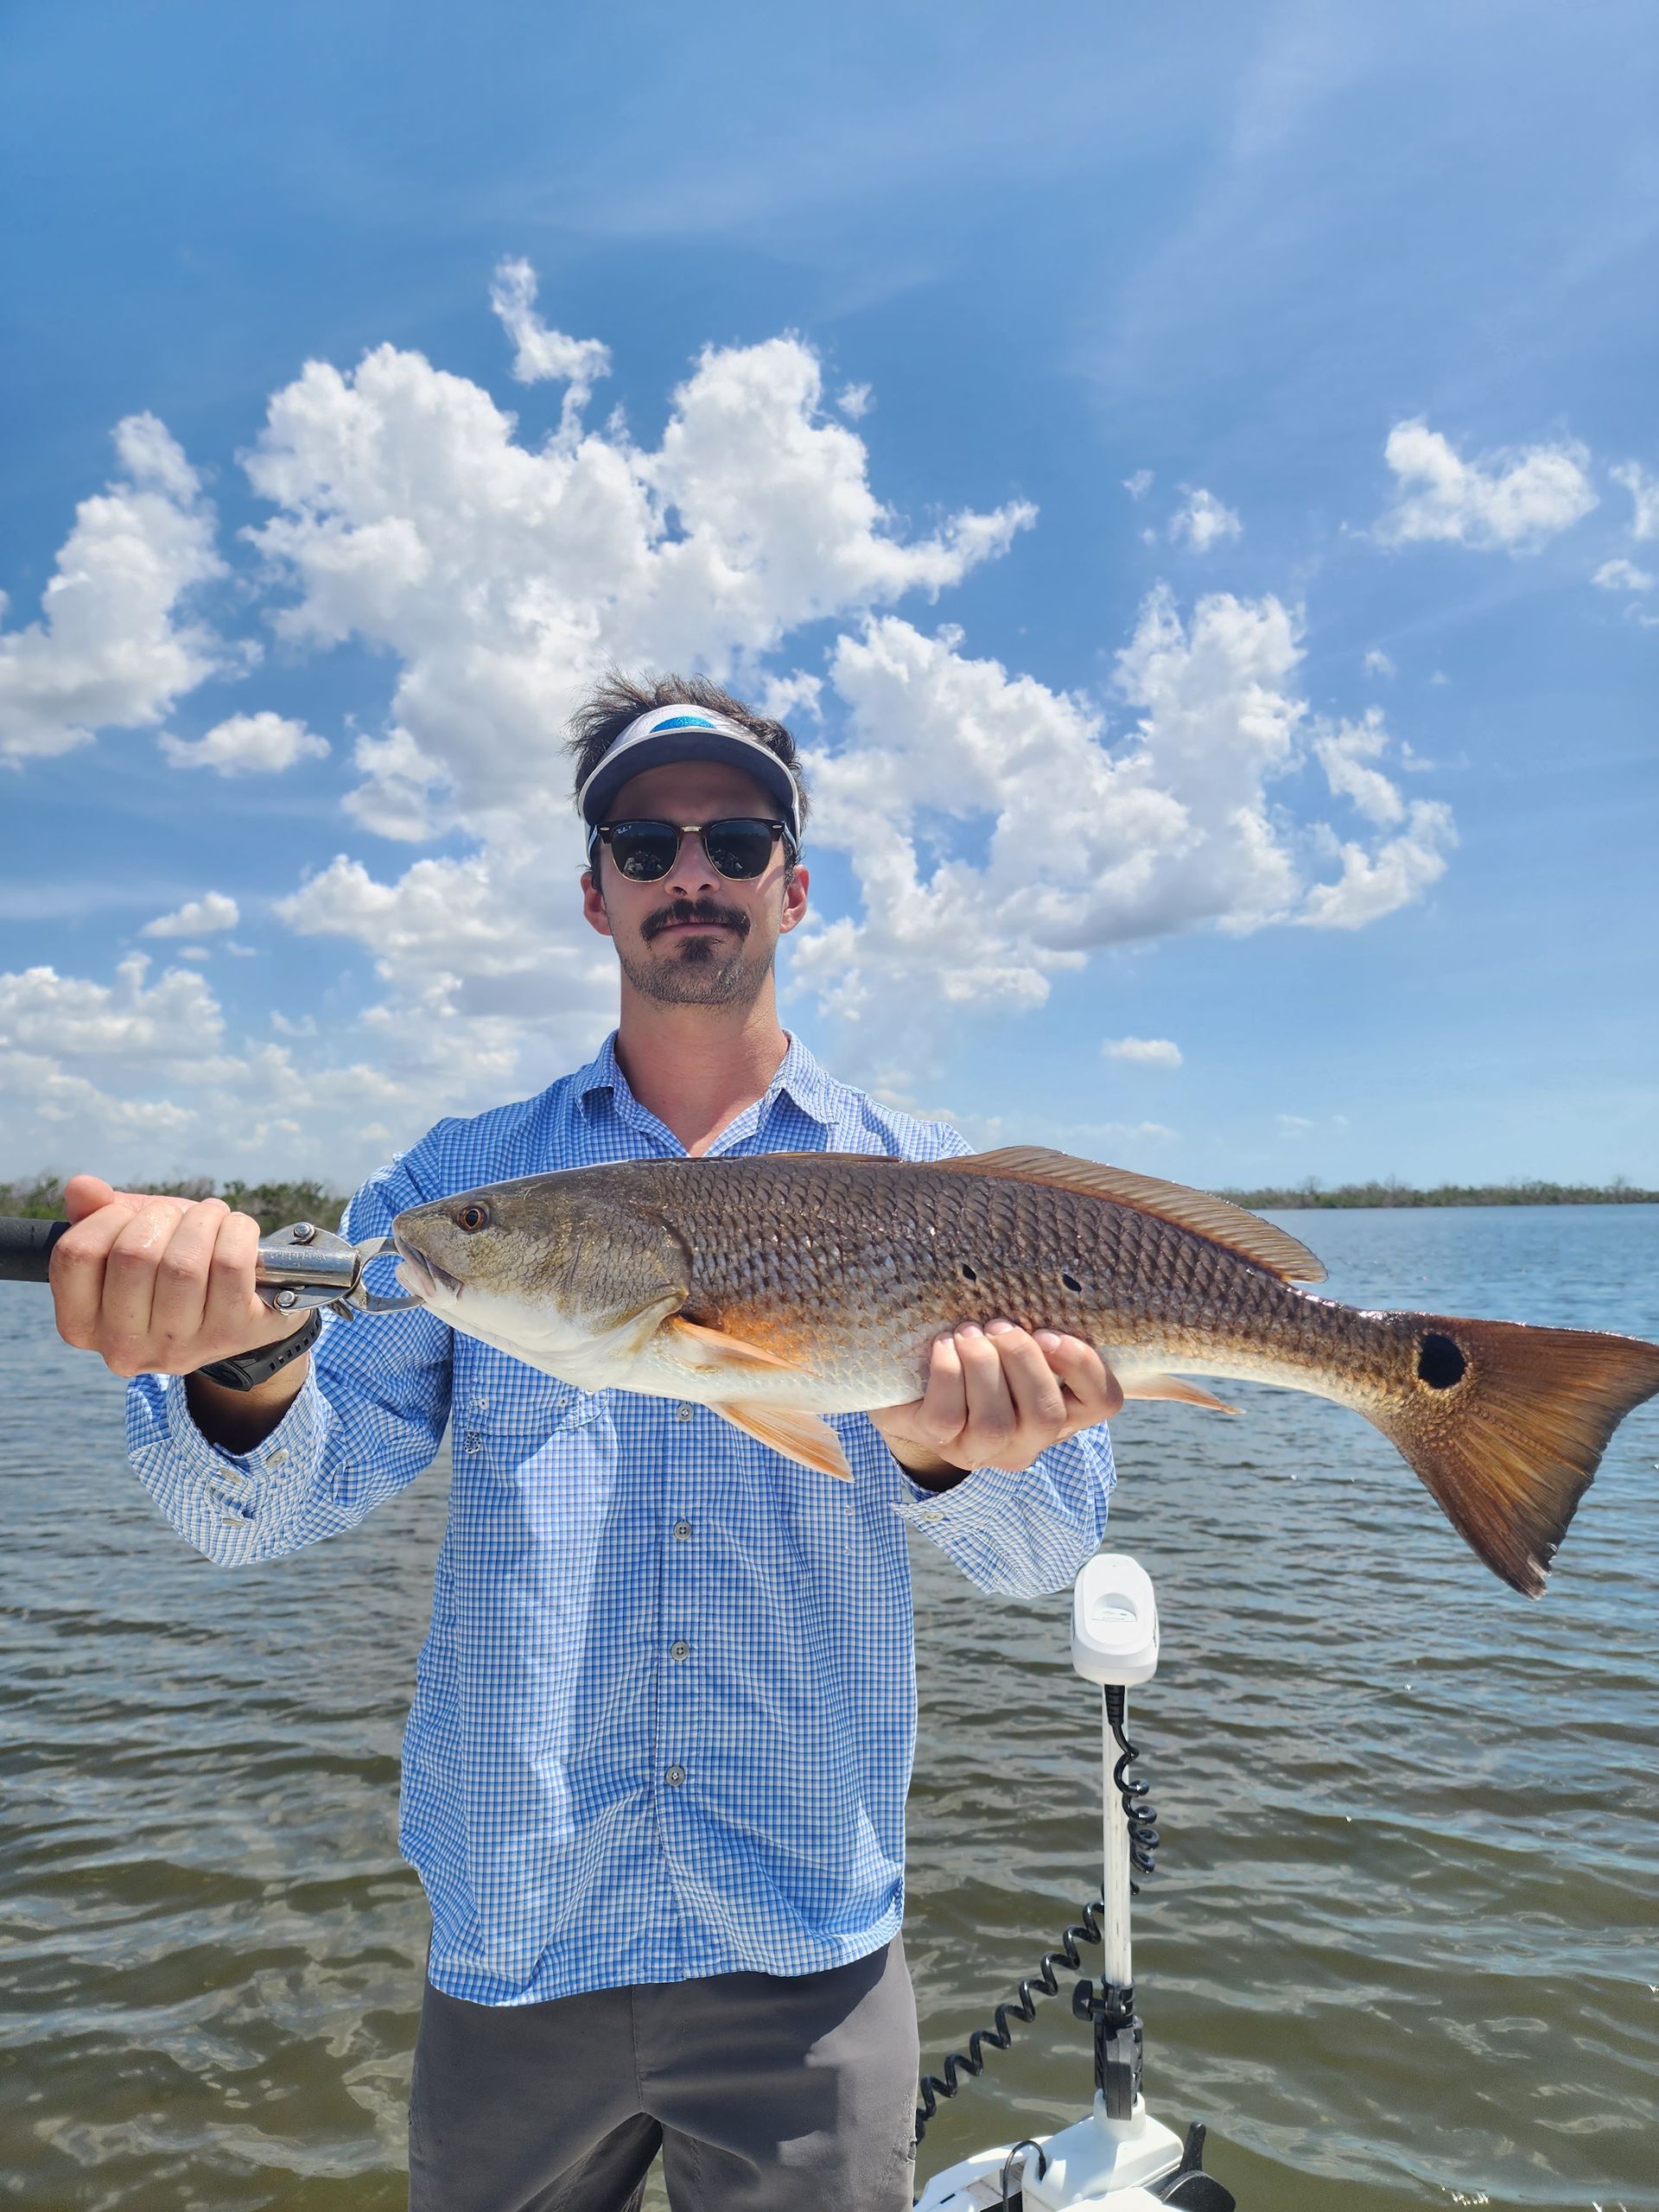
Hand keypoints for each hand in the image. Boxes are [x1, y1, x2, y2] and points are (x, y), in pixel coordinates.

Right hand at [49, 1173, 297, 1379]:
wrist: (237, 1305)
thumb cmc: (168, 1263)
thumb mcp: (126, 1235)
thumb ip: (93, 1212)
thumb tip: (83, 1186)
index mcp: (81, 1324)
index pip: (78, 1253)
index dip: (109, 1217)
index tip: (132, 1216)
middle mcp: (123, 1348)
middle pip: (134, 1254)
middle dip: (161, 1216)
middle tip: (177, 1216)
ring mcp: (178, 1350)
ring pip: (184, 1263)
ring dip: (203, 1220)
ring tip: (210, 1217)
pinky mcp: (230, 1336)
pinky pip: (231, 1264)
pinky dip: (237, 1231)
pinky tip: (236, 1231)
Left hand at [869, 1321, 1122, 1479]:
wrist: (918, 1380)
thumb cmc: (980, 1353)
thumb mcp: (1015, 1342)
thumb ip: (1038, 1330)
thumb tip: (1043, 1291)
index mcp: (1061, 1410)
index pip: (1102, 1402)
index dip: (1083, 1366)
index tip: (1048, 1332)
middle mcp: (1028, 1439)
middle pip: (1046, 1414)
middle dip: (1021, 1360)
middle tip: (998, 1325)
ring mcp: (983, 1448)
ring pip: (996, 1422)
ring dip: (982, 1365)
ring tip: (967, 1333)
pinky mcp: (939, 1441)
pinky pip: (948, 1416)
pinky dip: (947, 1373)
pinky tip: (943, 1346)